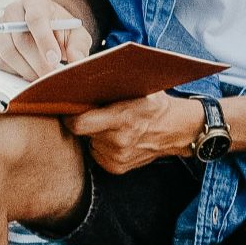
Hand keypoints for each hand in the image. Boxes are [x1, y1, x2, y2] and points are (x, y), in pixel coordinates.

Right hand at [0, 0, 93, 80]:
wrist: (46, 28)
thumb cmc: (61, 30)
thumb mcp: (76, 34)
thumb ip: (78, 46)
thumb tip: (76, 60)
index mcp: (35, 2)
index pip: (36, 18)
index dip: (45, 40)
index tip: (55, 59)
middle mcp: (13, 11)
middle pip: (21, 39)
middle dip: (38, 62)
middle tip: (51, 77)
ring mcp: (0, 27)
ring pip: (8, 53)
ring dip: (27, 70)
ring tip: (43, 78)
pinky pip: (0, 61)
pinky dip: (16, 72)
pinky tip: (30, 73)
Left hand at [67, 94, 202, 173]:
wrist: (177, 130)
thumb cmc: (156, 104)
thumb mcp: (140, 87)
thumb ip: (113, 86)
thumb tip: (80, 76)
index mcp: (122, 119)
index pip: (79, 124)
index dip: (69, 116)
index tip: (68, 107)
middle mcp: (118, 142)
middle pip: (82, 132)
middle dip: (84, 121)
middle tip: (93, 111)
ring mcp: (117, 158)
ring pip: (89, 142)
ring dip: (94, 134)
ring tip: (110, 124)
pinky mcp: (117, 168)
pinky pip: (97, 153)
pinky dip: (101, 144)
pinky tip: (115, 137)